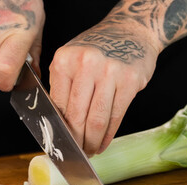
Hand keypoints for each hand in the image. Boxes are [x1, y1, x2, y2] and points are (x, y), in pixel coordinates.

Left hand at [49, 25, 159, 154]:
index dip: (58, 128)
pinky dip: (109, 134)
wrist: (131, 30)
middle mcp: (86, 64)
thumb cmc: (96, 49)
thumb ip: (62, 87)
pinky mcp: (131, 80)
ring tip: (90, 151)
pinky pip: (116, 115)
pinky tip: (103, 142)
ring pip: (97, 119)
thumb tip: (55, 124)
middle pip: (77, 115)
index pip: (58, 105)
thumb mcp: (71, 59)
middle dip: (75, 140)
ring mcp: (110, 72)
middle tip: (75, 153)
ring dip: (92, 141)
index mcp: (64, 60)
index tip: (58, 143)